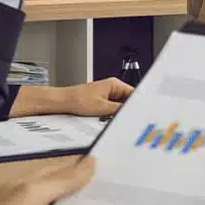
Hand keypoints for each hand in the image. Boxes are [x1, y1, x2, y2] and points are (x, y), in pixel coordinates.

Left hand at [11, 78, 133, 117]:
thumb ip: (119, 110)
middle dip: (128, 109)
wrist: (62, 102)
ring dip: (118, 112)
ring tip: (119, 120)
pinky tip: (111, 120)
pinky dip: (112, 114)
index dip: (138, 103)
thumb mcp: (102, 108)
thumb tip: (131, 113)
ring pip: (119, 105)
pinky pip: (111, 108)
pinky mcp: (100, 101)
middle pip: (127, 99)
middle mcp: (111, 88)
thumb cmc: (77, 100)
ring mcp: (106, 94)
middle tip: (131, 119)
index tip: (143, 112)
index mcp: (114, 84)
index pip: (133, 93)